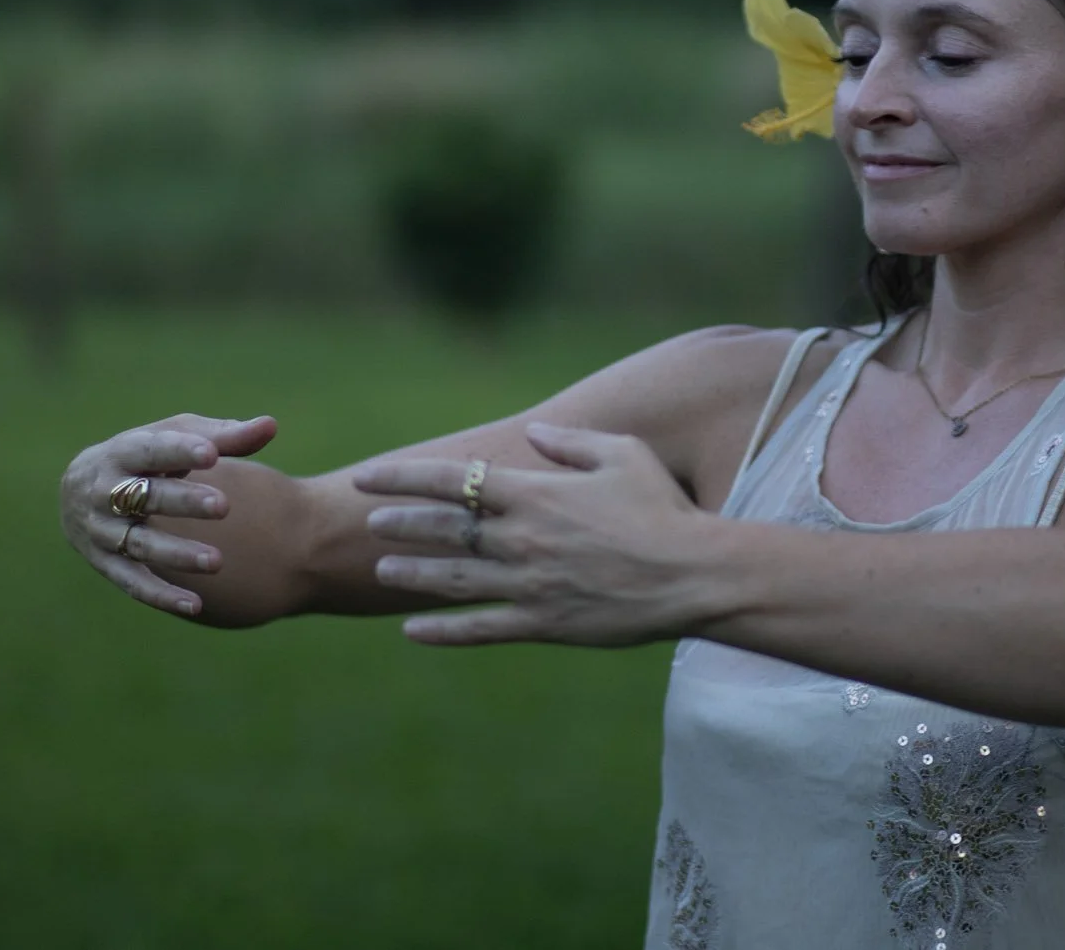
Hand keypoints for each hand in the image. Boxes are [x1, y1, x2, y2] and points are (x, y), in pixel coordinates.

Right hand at [58, 413, 277, 616]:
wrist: (79, 492)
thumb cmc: (144, 457)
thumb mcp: (175, 437)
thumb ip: (222, 436)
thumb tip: (271, 426)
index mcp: (122, 452)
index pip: (151, 450)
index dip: (180, 452)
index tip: (212, 453)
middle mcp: (104, 492)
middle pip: (145, 498)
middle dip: (183, 502)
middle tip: (224, 506)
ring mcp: (102, 531)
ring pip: (140, 544)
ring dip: (177, 554)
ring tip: (218, 561)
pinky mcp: (106, 564)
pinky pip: (133, 583)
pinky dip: (162, 596)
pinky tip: (196, 605)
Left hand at [353, 422, 719, 646]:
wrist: (693, 574)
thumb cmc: (663, 509)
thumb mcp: (623, 456)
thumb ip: (572, 443)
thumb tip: (533, 433)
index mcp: (537, 494)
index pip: (455, 479)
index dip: (405, 477)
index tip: (370, 477)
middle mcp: (523, 538)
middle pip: (445, 529)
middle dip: (402, 524)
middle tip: (371, 522)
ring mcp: (529, 584)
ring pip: (453, 579)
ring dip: (413, 574)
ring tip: (383, 570)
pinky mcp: (543, 623)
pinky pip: (481, 629)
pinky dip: (443, 631)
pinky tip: (412, 630)